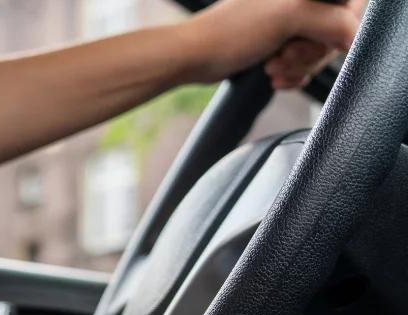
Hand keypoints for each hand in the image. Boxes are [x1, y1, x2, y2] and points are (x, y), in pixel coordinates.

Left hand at [180, 0, 365, 88]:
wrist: (192, 58)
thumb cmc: (230, 33)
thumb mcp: (291, 17)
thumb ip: (335, 22)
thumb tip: (356, 39)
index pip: (350, 5)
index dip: (340, 28)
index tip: (318, 41)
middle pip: (336, 28)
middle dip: (313, 51)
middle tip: (286, 55)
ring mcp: (286, 19)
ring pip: (319, 48)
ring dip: (300, 65)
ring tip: (274, 66)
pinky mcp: (276, 41)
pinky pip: (302, 61)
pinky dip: (292, 73)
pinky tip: (273, 75)